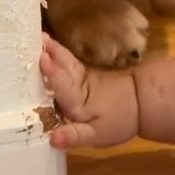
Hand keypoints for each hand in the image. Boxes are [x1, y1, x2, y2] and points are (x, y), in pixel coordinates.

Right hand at [40, 33, 138, 147]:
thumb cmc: (119, 121)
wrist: (141, 103)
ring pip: (67, 61)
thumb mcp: (97, 136)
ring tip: (40, 36)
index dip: (53, 72)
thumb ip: (74, 136)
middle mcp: (79, 85)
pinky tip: (50, 49)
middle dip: (50, 52)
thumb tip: (52, 137)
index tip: (42, 57)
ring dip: (53, 49)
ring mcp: (84, 78)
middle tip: (34, 36)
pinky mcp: (87, 75)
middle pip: (64, 66)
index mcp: (78, 101)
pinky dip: (59, 54)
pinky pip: (70, 63)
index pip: (64, 85)